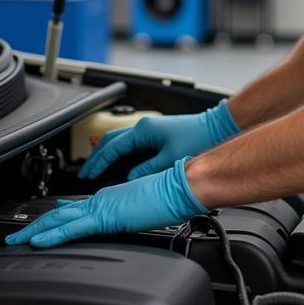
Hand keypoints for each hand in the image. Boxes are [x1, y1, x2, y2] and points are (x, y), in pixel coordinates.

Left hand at [5, 159, 206, 247]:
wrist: (181, 186)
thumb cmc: (173, 195)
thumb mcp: (146, 207)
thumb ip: (132, 213)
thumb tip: (130, 218)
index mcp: (111, 199)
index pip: (77, 208)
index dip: (57, 216)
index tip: (45, 221)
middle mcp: (102, 199)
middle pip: (61, 215)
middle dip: (36, 226)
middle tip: (18, 236)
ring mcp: (102, 207)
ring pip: (59, 221)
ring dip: (35, 232)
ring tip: (17, 241)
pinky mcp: (106, 216)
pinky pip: (72, 229)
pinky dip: (52, 236)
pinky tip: (37, 242)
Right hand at [78, 100, 238, 180]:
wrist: (216, 127)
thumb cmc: (198, 139)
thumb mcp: (170, 159)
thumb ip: (147, 170)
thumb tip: (131, 178)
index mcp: (143, 130)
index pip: (112, 147)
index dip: (99, 162)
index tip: (89, 174)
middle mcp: (144, 126)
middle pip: (111, 140)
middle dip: (97, 157)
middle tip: (87, 172)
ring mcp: (150, 129)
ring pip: (120, 140)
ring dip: (108, 153)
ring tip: (98, 168)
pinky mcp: (157, 133)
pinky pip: (131, 143)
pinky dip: (121, 153)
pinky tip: (120, 163)